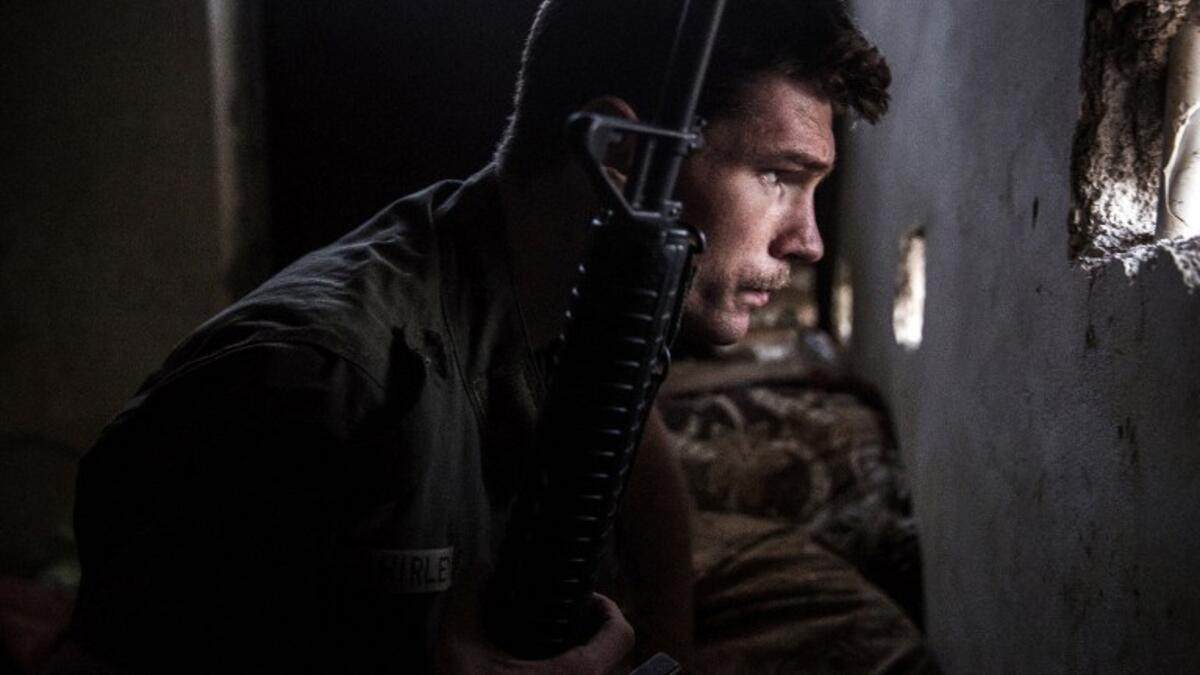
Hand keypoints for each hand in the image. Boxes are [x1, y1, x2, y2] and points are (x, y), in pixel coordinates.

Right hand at [436, 591, 635, 674]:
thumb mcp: (458, 650)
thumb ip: (468, 600)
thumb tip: (477, 567)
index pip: (621, 633)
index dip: (608, 609)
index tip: (587, 601)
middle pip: (609, 660)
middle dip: (588, 640)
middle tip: (561, 627)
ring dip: (576, 666)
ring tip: (545, 657)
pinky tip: (535, 674)